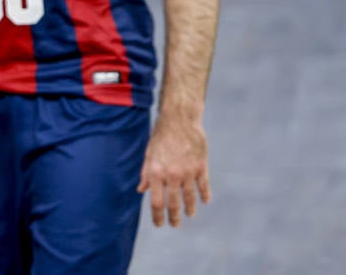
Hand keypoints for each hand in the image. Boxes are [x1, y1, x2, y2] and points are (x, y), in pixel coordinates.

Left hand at [138, 110, 210, 226]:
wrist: (179, 119)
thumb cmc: (160, 136)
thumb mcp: (148, 154)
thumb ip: (146, 173)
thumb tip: (141, 190)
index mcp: (156, 172)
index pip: (156, 201)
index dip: (157, 215)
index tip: (159, 224)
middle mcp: (172, 174)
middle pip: (173, 203)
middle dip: (174, 217)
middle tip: (174, 224)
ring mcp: (188, 171)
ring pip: (190, 197)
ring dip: (189, 209)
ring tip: (188, 215)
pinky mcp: (201, 166)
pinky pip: (204, 186)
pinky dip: (204, 195)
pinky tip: (204, 201)